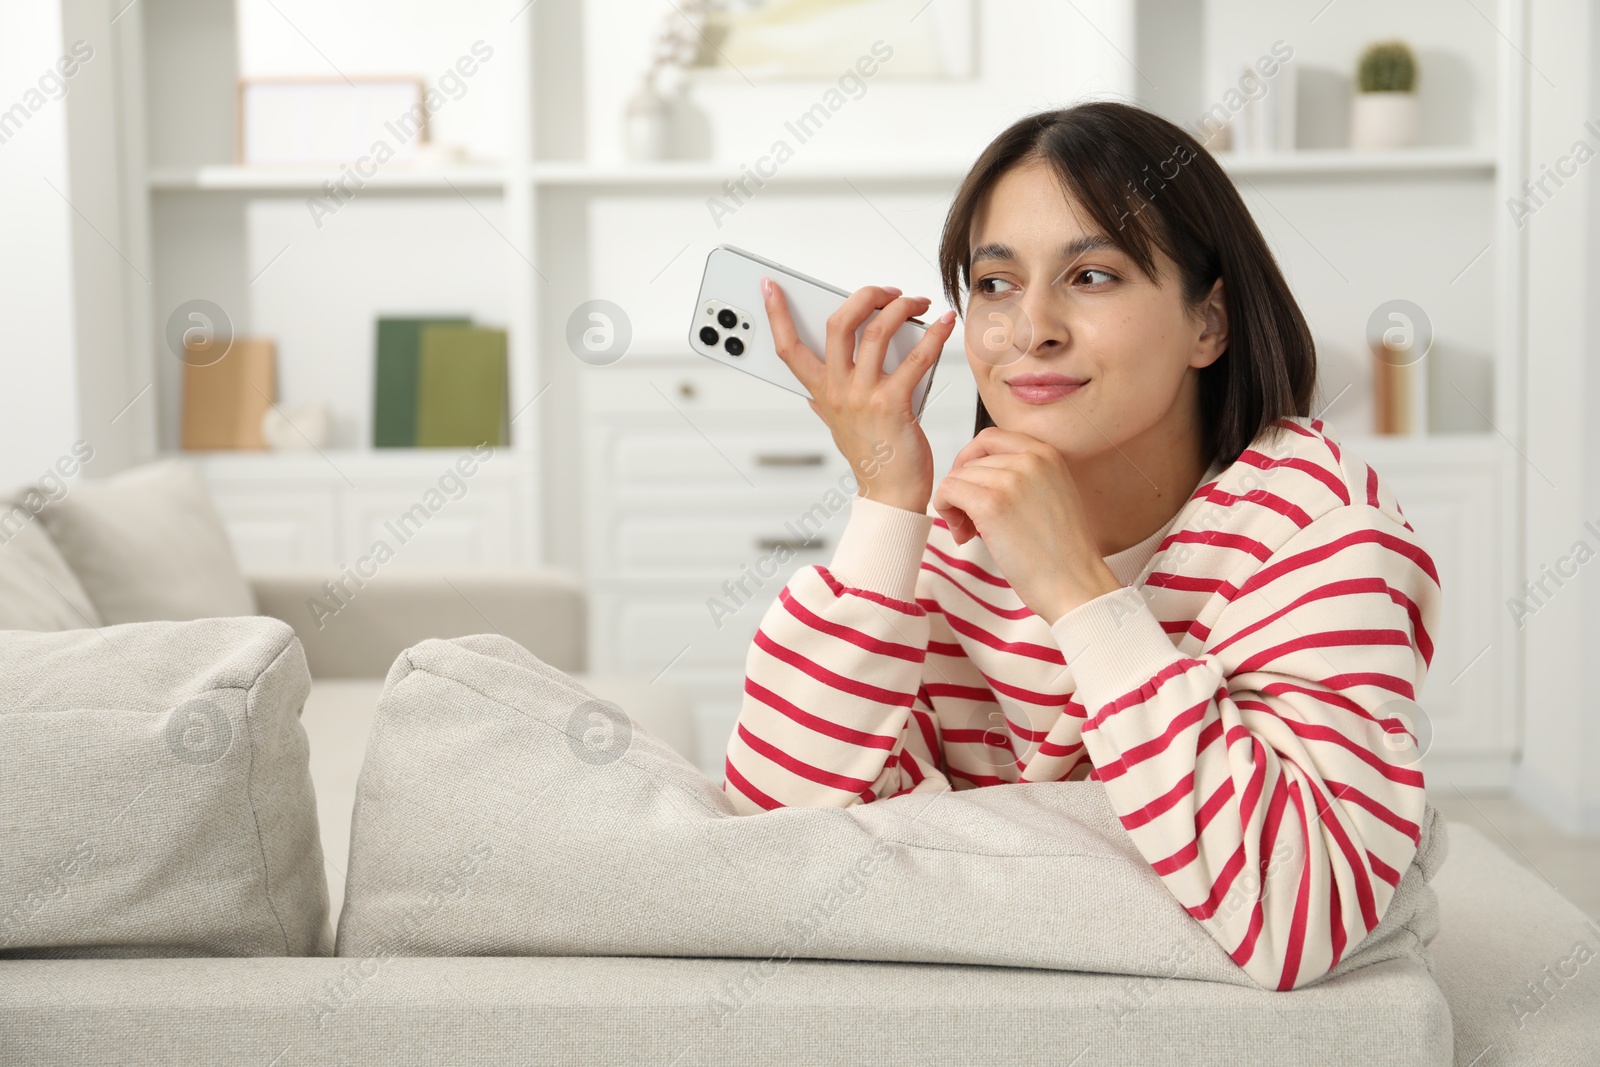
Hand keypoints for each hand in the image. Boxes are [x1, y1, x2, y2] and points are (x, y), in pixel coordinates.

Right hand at [763, 276, 956, 512]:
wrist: (890, 494)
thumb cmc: (872, 458)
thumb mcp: (837, 426)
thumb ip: (823, 403)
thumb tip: (811, 389)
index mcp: (822, 392)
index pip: (788, 348)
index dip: (777, 314)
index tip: (771, 286)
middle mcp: (839, 391)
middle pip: (838, 324)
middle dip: (864, 295)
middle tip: (885, 292)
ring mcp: (864, 396)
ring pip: (877, 332)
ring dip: (901, 307)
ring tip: (916, 303)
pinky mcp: (894, 404)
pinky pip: (916, 358)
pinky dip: (934, 336)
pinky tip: (944, 325)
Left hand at [931, 427, 1122, 623]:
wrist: (1075, 583)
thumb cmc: (1063, 552)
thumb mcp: (1052, 494)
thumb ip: (1023, 476)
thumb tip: (978, 473)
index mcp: (1046, 454)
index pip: (990, 438)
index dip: (971, 461)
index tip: (971, 486)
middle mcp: (1029, 459)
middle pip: (970, 461)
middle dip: (964, 489)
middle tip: (971, 520)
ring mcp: (1010, 480)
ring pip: (956, 477)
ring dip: (955, 505)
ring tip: (972, 533)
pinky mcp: (991, 504)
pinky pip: (947, 492)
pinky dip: (946, 511)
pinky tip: (964, 535)